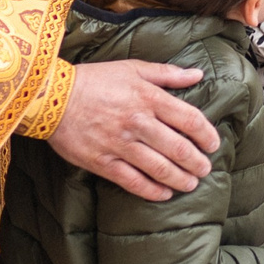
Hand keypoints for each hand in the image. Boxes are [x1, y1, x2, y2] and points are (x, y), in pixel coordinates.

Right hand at [45, 59, 218, 199]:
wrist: (50, 96)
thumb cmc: (94, 80)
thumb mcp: (132, 68)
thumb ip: (166, 74)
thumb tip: (197, 75)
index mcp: (148, 98)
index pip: (190, 120)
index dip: (207, 136)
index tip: (213, 145)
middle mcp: (138, 123)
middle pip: (179, 149)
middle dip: (197, 163)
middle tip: (204, 169)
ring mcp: (120, 145)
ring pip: (160, 169)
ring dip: (180, 180)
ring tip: (190, 184)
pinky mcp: (103, 162)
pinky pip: (134, 182)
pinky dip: (152, 191)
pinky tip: (164, 195)